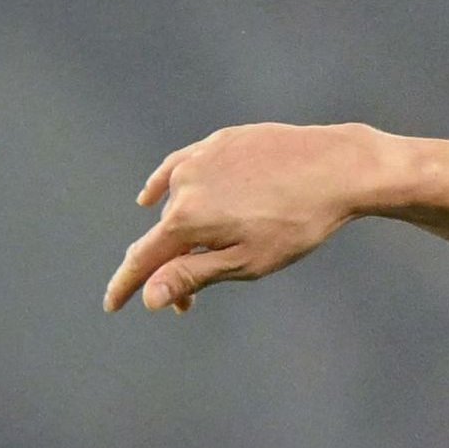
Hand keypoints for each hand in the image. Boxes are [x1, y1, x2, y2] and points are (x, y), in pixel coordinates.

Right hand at [108, 123, 393, 313]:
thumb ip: (193, 275)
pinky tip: (151, 196)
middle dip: (168, 270)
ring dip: (179, 232)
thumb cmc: (296, 224)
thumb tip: (149, 296)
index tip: (111, 305)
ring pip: (174, 202)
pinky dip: (164, 187)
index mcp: (187, 219)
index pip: (144, 259)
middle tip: (188, 304)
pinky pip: (179, 168)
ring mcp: (200, 158)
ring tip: (198, 256)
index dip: (125, 286)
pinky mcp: (219, 141)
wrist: (337, 167)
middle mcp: (184, 184)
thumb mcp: (246, 262)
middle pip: (163, 236)